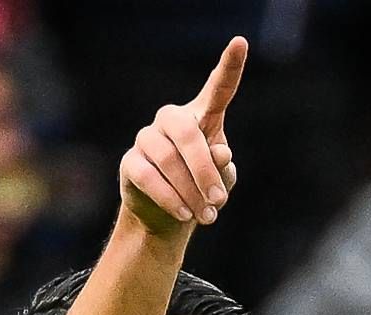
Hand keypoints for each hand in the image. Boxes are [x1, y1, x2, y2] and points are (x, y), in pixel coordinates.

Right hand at [119, 36, 246, 234]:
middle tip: (218, 199)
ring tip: (205, 216)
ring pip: (167, 159)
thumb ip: (223, 167)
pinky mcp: (130, 162)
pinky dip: (169, 197)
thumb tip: (220, 154)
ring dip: (189, 191)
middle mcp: (172, 120)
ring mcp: (147, 138)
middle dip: (204, 169)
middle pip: (188, 133)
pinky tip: (183, 214)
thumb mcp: (221, 180)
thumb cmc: (201, 189)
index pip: (218, 89)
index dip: (230, 66)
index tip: (241, 42)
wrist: (169, 217)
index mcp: (202, 116)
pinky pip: (148, 177)